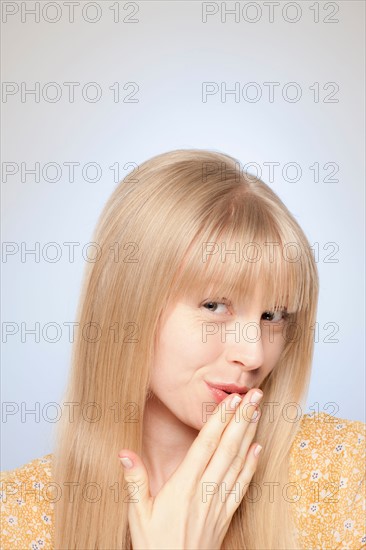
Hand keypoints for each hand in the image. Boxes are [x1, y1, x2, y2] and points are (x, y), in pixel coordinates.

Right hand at [118, 389, 262, 549]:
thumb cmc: (155, 546)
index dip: (219, 421)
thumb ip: (135, 481)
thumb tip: (124, 453)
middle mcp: (205, 491)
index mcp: (183, 487)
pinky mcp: (226, 515)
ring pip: (238, 462)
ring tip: (258, 412)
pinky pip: (243, 486)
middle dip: (242, 419)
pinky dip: (252, 466)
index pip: (205, 446)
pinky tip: (258, 449)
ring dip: (249, 435)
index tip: (231, 400)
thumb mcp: (138, 515)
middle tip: (254, 395)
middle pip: (227, 448)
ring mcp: (219, 503)